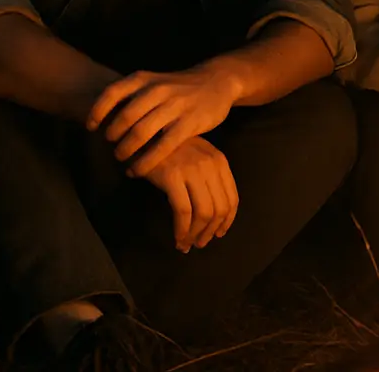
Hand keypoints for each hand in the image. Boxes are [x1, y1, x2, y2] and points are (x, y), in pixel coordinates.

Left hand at [86, 65, 241, 176]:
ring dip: (126, 150)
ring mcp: (176, 105)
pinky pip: (163, 146)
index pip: (113, 93)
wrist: (217, 81)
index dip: (98, 111)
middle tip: (111, 148)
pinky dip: (147, 161)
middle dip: (113, 137)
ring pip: (142, 132)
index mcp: (145, 79)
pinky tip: (138, 170)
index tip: (91, 127)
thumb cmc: (178, 87)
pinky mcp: (190, 122)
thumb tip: (100, 119)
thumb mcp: (154, 81)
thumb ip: (132, 96)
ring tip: (122, 160)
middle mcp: (158, 89)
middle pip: (125, 117)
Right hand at [139, 136, 238, 251]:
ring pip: (204, 213)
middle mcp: (210, 165)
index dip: (227, 221)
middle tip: (199, 244)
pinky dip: (182, 230)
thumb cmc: (171, 149)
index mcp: (220, 161)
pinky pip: (183, 211)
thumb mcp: (197, 158)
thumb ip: (208, 179)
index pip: (232, 198)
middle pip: (220, 208)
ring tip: (187, 245)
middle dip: (210, 231)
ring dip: (196, 234)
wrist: (145, 134)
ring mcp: (192, 170)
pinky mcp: (172, 177)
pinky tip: (177, 238)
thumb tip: (212, 216)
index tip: (217, 234)